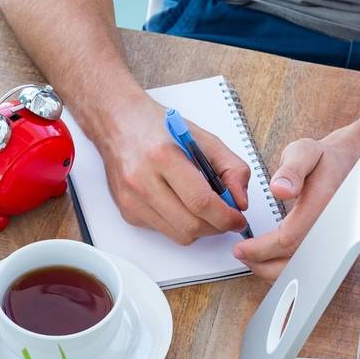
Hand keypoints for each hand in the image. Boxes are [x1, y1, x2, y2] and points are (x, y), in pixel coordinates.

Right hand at [92, 94, 249, 244]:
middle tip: (227, 218)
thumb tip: (240, 201)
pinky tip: (179, 204)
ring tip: (204, 209)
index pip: (201, 201)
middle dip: (217, 227)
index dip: (226, 217)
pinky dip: (180, 224)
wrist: (118, 123)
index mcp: (163, 156)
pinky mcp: (128, 213)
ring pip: (179, 235)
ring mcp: (132, 200)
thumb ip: (230, 167)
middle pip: (191, 225)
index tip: (238, 219)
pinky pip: (165, 232)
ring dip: (200, 228)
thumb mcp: (203, 138)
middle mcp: (143, 180)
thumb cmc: (159, 128)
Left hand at [234, 119, 359, 280]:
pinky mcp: (327, 246)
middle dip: (263, 264)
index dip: (262, 248)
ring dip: (271, 269)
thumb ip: (292, 169)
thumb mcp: (305, 152)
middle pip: (294, 261)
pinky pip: (305, 266)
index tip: (241, 247)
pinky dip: (283, 267)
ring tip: (250, 259)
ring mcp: (330, 239)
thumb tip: (280, 189)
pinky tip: (267, 259)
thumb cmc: (322, 161)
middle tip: (241, 255)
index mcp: (322, 205)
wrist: (345, 167)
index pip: (289, 238)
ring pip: (300, 269)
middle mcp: (329, 227)